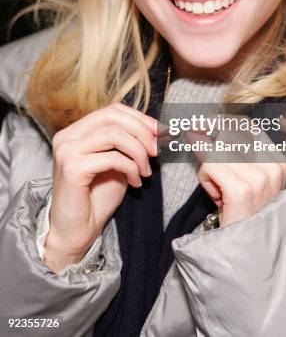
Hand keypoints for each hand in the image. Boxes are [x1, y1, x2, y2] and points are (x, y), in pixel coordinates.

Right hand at [44, 103, 157, 270]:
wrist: (77, 231)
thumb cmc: (97, 197)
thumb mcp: (118, 162)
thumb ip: (130, 143)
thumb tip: (159, 128)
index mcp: (76, 131)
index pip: (112, 110)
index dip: (140, 118)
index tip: (160, 132)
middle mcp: (67, 136)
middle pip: (112, 116)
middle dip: (142, 131)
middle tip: (157, 150)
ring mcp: (67, 151)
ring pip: (114, 134)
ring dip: (138, 152)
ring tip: (146, 171)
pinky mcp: (72, 168)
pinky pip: (112, 158)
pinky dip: (131, 168)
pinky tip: (136, 183)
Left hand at [186, 120, 285, 226]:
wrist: (250, 252)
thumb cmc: (243, 214)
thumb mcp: (244, 178)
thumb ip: (230, 151)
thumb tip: (201, 126)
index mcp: (277, 160)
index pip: (244, 125)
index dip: (219, 121)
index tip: (201, 124)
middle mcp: (271, 166)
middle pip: (227, 134)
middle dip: (209, 146)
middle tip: (205, 160)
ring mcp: (258, 177)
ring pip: (216, 151)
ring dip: (209, 169)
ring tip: (220, 192)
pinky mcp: (241, 189)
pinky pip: (210, 165)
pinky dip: (206, 179)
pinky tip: (217, 196)